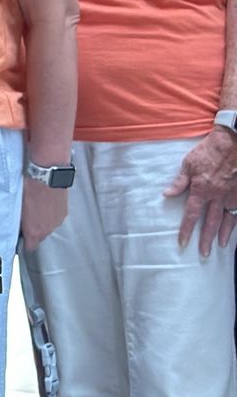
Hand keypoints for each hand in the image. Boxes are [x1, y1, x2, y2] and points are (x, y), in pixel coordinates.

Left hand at [19, 179, 68, 251]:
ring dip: (43, 221)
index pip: (30, 247)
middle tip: (27, 219)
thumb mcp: (18, 208)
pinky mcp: (64, 213)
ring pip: (48, 227)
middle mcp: (48, 229)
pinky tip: (45, 204)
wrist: (48, 177)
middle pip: (40, 237)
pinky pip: (55, 218)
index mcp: (35, 231)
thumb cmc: (30, 190)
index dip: (24, 244)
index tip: (21, 239)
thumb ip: (20, 222)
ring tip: (37, 208)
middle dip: (34, 231)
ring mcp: (57, 221)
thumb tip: (18, 227)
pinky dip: (50, 214)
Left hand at [162, 128, 236, 254]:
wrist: (233, 142)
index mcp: (202, 189)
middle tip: (203, 253)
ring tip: (218, 246)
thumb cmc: (209, 152)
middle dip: (206, 239)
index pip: (191, 214)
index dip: (186, 229)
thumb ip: (179, 182)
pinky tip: (231, 231)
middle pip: (210, 222)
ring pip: (227, 220)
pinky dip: (234, 223)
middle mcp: (217, 196)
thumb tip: (167, 194)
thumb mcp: (189, 164)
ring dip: (222, 234)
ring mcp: (232, 196)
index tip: (182, 242)